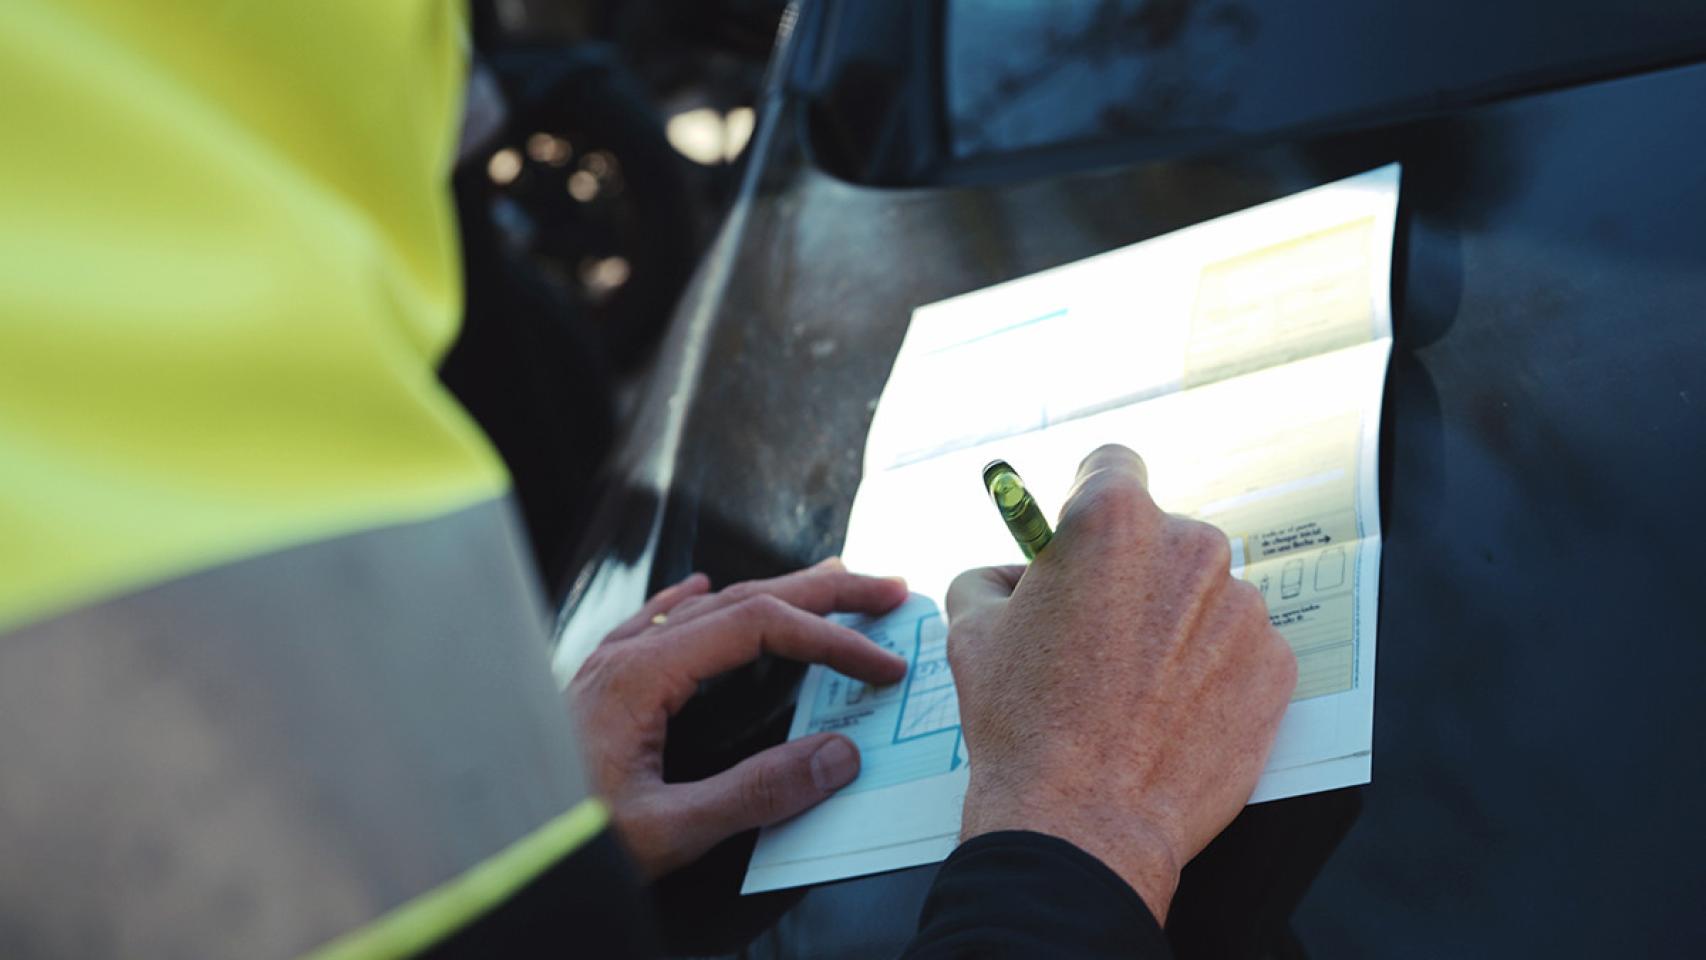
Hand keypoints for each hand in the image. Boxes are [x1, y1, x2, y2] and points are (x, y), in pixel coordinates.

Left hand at [568, 558, 908, 877]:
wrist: (482, 850)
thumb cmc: (561, 840)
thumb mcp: (666, 832)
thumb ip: (754, 794)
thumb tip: (837, 756)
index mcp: (644, 674)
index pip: (760, 628)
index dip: (830, 639)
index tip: (882, 665)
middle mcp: (627, 653)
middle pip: (742, 598)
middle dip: (822, 591)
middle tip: (887, 591)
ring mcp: (609, 665)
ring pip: (707, 607)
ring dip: (774, 595)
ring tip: (828, 586)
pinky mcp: (596, 685)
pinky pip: (655, 621)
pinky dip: (698, 603)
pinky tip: (700, 591)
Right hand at [945, 444, 1296, 920]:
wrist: (1084, 822)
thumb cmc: (1023, 723)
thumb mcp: (971, 630)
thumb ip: (993, 576)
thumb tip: (1016, 575)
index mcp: (1112, 519)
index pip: (1112, 465)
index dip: (1088, 500)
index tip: (1083, 539)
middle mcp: (1191, 546)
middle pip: (1163, 537)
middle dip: (1133, 574)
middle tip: (1097, 636)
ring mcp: (1243, 607)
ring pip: (1205, 596)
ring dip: (1176, 625)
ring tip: (1133, 690)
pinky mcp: (1277, 666)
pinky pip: (1241, 649)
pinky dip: (1213, 673)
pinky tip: (1171, 716)